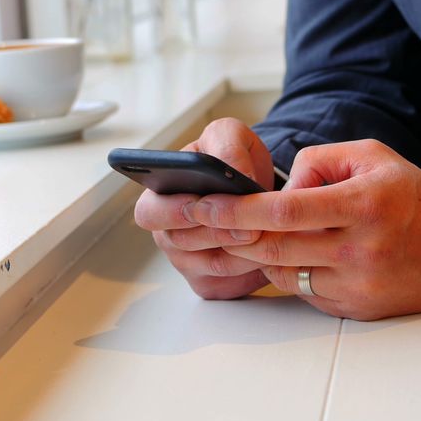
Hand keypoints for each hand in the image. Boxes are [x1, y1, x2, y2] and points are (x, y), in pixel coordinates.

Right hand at [134, 118, 275, 299]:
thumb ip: (227, 146)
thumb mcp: (230, 137)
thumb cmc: (234, 160)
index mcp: (159, 198)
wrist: (257, 186)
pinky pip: (232, 283)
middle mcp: (168, 233)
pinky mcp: (211, 284)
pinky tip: (271, 252)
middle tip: (249, 225)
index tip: (199, 205)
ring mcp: (188, 262)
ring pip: (215, 265)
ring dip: (244, 250)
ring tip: (269, 232)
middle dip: (218, 233)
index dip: (173, 212)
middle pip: (183, 244)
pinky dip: (254, 269)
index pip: (149, 213)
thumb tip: (232, 170)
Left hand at [186, 139, 420, 319]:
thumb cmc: (410, 197)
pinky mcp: (353, 306)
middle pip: (273, 246)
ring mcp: (355, 283)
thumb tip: (278, 186)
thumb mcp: (371, 156)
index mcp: (361, 204)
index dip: (237, 209)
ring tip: (248, 235)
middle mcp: (358, 248)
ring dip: (257, 254)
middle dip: (230, 234)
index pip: (284, 210)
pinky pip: (302, 292)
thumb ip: (318, 161)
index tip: (205, 204)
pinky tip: (290, 254)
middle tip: (204, 221)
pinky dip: (287, 272)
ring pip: (281, 272)